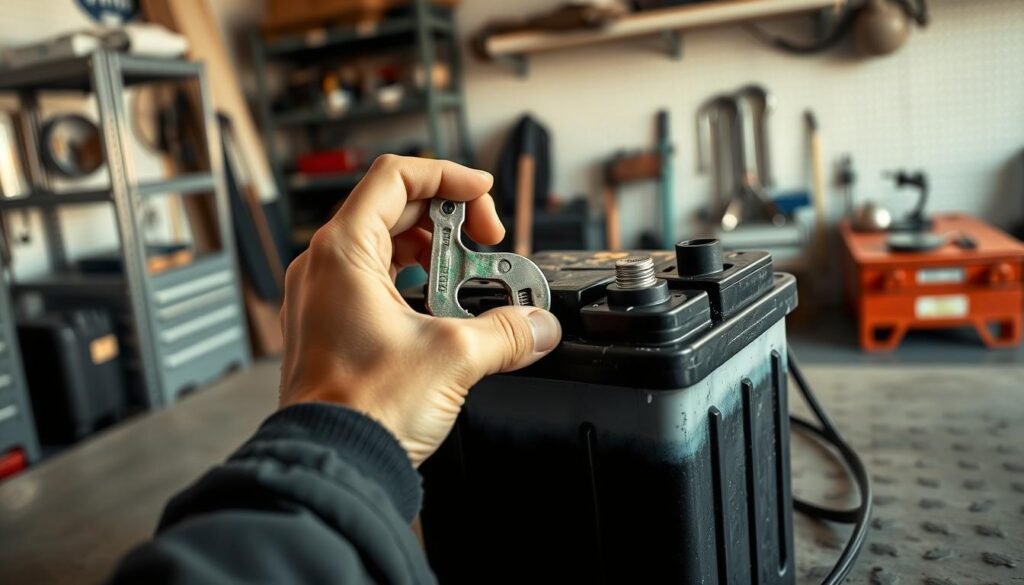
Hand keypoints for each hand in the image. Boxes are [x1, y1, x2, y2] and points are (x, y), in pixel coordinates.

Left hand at [278, 155, 561, 465]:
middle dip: (450, 222)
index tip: (483, 196)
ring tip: (469, 281)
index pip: (396, 177)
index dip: (447, 176)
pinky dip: (414, 285)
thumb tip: (539, 324)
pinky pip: (375, 283)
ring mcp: (324, 297)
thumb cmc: (363, 408)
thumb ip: (507, 331)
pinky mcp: (332, 327)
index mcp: (343, 252)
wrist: (332, 463)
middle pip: (394, 209)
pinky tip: (444, 311)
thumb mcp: (454, 357)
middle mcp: (325, 267)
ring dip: (435, 255)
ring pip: (385, 247)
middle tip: (488, 244)